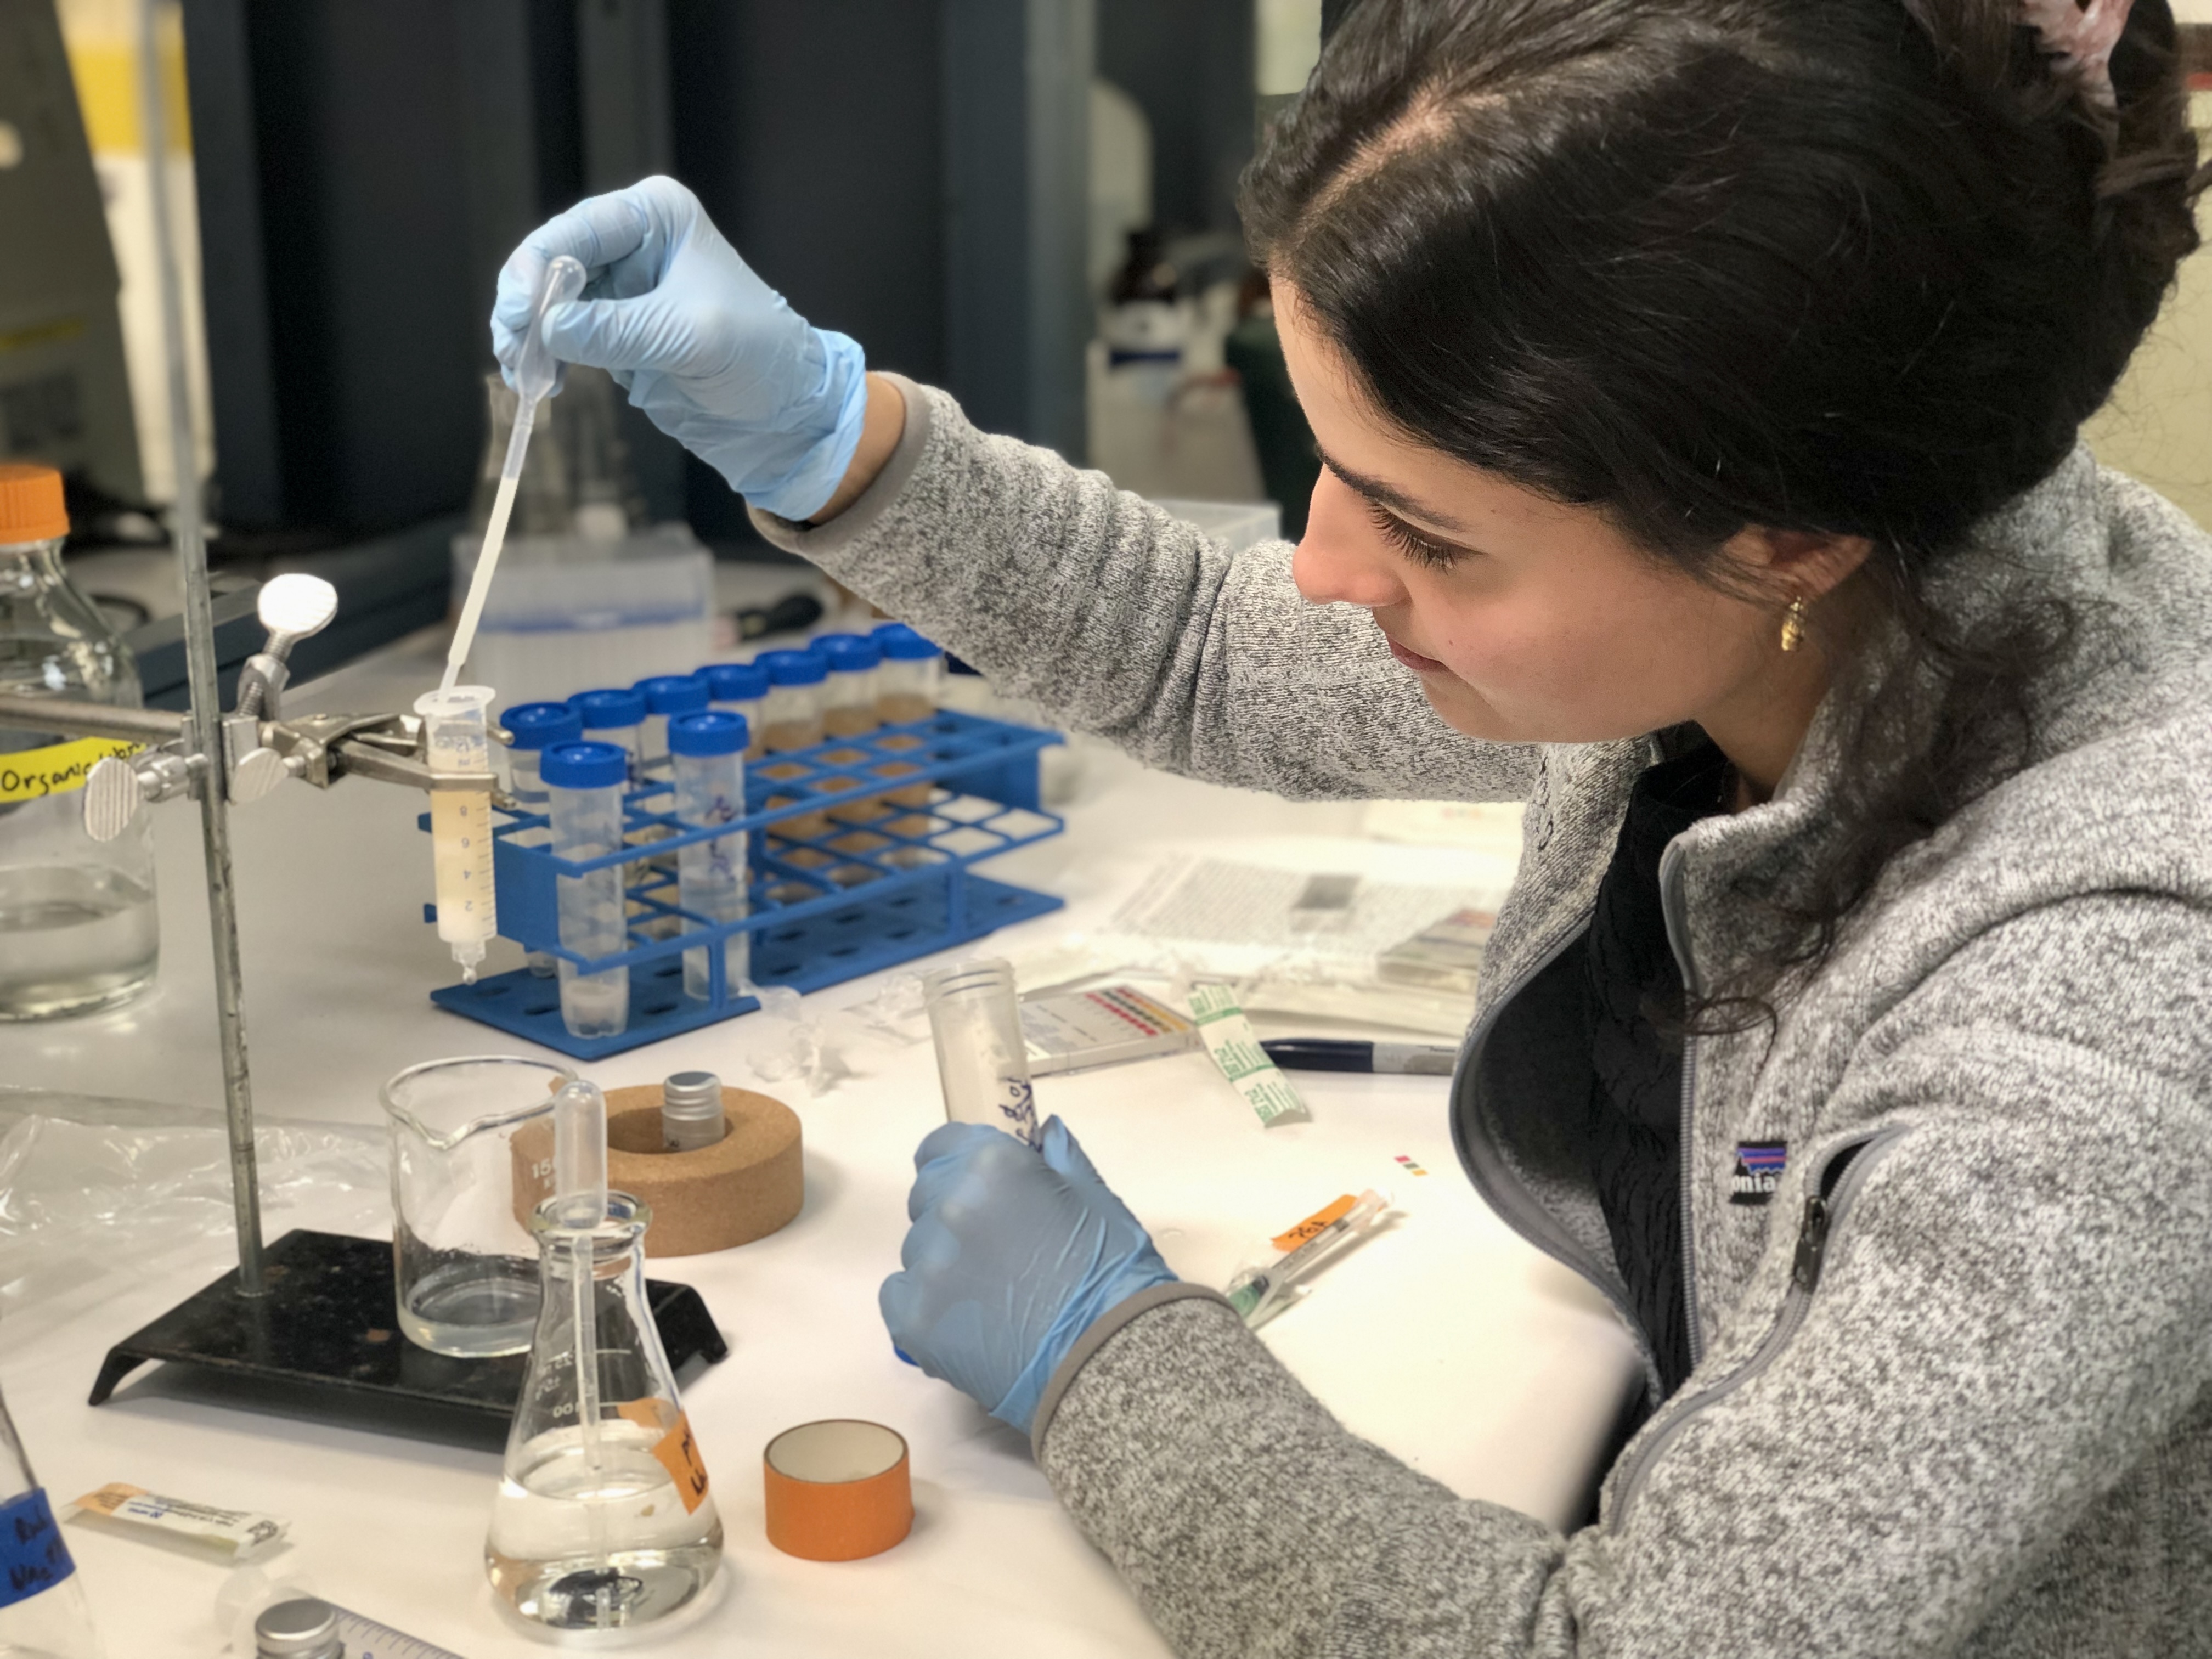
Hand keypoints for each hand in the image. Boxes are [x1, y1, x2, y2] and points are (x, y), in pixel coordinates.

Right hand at [490, 176, 869, 520]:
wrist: (784, 405)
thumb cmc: (757, 355)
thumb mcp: (687, 338)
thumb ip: (614, 331)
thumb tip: (547, 329)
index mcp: (656, 215)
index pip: (576, 230)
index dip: (537, 270)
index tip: (519, 316)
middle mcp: (632, 239)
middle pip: (552, 260)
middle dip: (526, 304)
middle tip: (512, 348)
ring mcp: (621, 282)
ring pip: (551, 298)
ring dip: (530, 333)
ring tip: (523, 373)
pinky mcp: (616, 324)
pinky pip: (565, 332)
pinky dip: (548, 353)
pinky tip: (544, 381)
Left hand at [881, 1117, 1175, 1434]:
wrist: (1109, 1359)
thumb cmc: (1112, 1273)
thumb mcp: (1095, 1200)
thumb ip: (1060, 1159)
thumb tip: (1045, 1132)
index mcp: (991, 1165)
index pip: (941, 1147)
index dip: (959, 1166)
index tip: (977, 1189)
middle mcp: (949, 1205)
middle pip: (925, 1196)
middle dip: (953, 1213)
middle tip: (996, 1249)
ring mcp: (926, 1264)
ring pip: (916, 1249)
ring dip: (943, 1263)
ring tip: (991, 1295)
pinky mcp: (911, 1319)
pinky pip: (898, 1295)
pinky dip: (923, 1304)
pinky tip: (965, 1320)